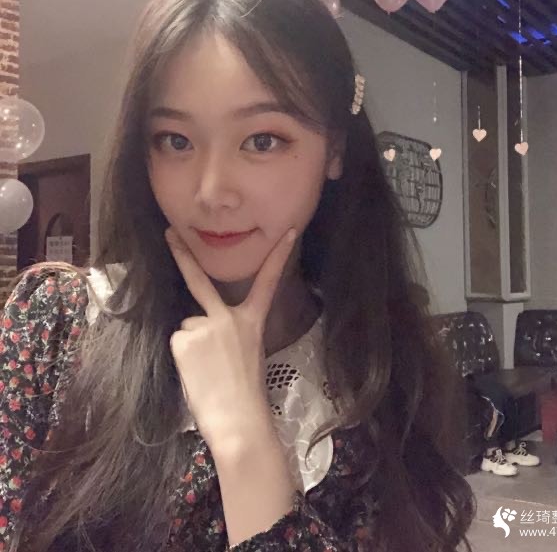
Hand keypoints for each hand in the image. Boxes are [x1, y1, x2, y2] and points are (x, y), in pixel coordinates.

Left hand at [165, 226, 296, 453]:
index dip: (278, 256)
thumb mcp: (248, 355)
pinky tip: (196, 373)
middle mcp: (229, 317)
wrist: (239, 421)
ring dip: (193, 344)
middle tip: (169, 233)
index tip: (288, 233)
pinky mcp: (185, 339)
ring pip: (189, 327)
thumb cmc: (246, 396)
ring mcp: (205, 325)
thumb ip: (229, 333)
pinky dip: (184, 356)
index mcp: (252, 322)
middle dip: (182, 254)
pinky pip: (180, 341)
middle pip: (200, 281)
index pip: (268, 282)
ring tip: (206, 371)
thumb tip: (200, 327)